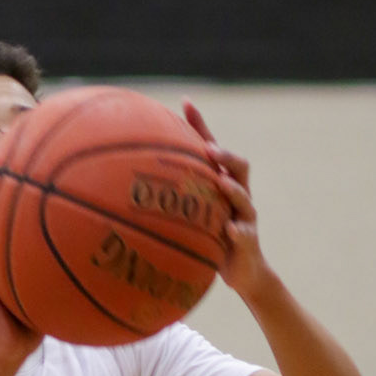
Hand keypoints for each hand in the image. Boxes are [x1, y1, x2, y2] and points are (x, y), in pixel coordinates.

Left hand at [183, 101, 271, 303]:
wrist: (243, 273)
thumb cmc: (212, 242)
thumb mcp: (192, 219)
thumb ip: (171, 203)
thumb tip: (127, 189)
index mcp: (222, 185)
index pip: (213, 150)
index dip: (200, 125)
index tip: (185, 102)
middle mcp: (237, 196)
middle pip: (239, 166)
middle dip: (225, 155)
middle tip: (209, 149)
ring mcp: (245, 218)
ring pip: (244, 197)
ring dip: (233, 189)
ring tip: (222, 183)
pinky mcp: (248, 241)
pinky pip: (244, 234)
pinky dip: (236, 231)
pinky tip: (227, 229)